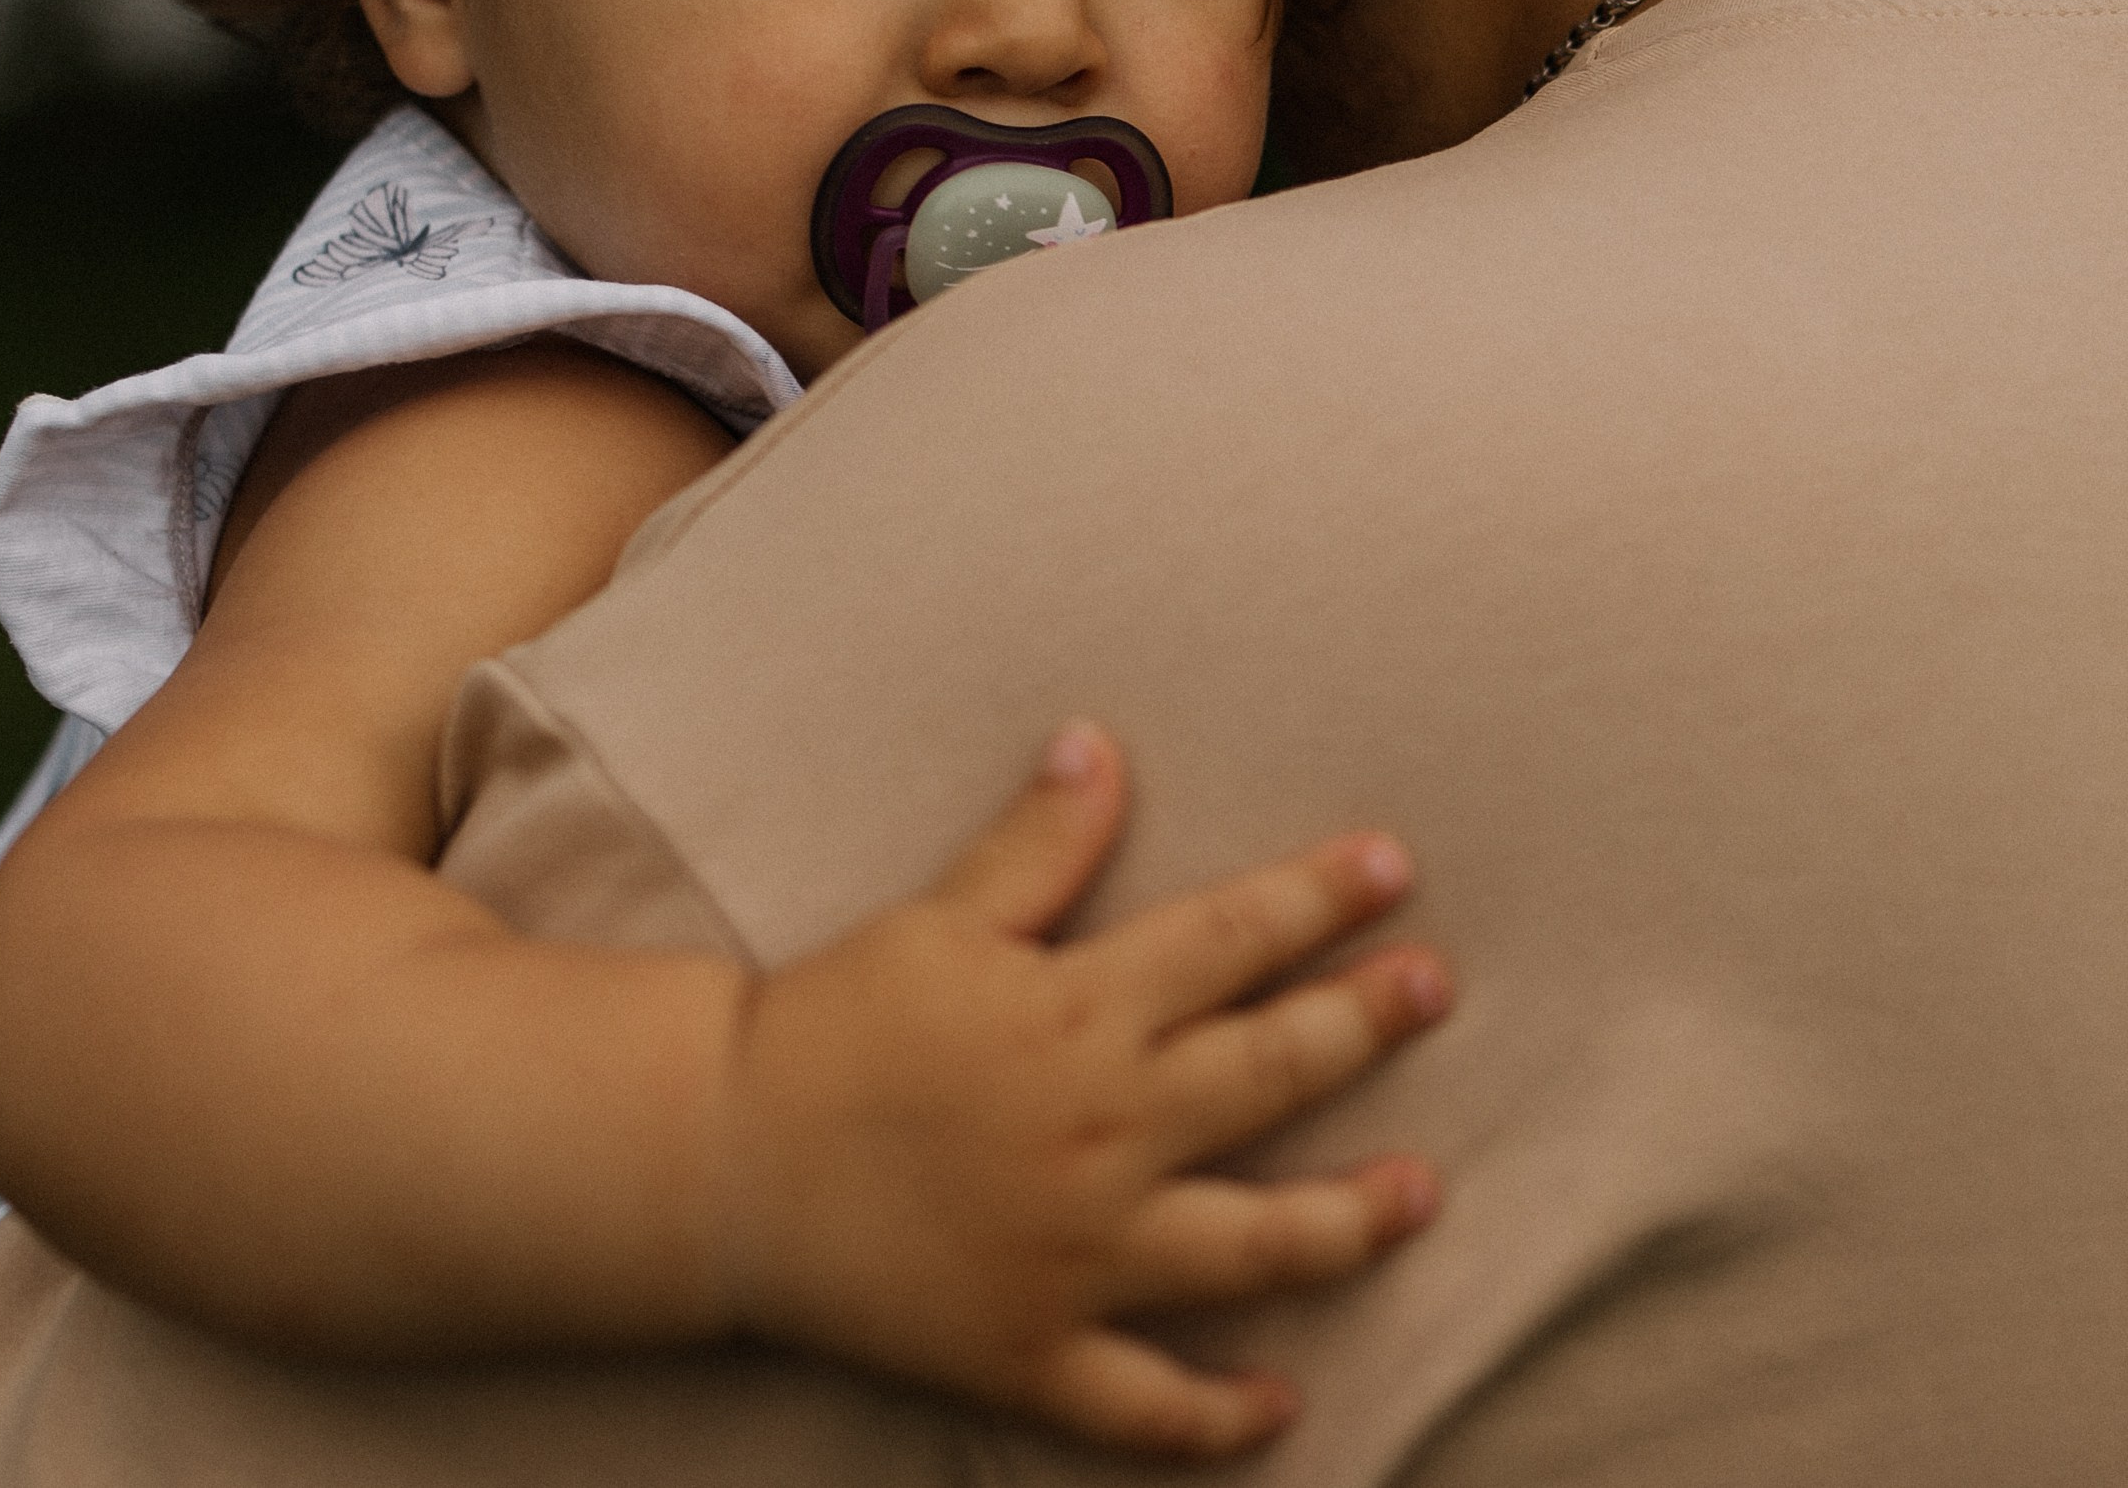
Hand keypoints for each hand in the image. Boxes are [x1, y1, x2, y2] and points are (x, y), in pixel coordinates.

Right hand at [712, 721, 1450, 1459]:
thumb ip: (1038, 843)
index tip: (1396, 865)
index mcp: (1079, 1014)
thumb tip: (1102, 745)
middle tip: (1436, 990)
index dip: (1320, 898)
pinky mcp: (1034, 1352)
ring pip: (1249, 1246)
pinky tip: (1285, 1403)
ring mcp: (1078, 1255)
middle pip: (1268, 1074)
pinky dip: (1218, 1416)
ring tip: (1422, 1193)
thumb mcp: (943, 916)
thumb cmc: (836, 1023)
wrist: (725, 1160)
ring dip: (1347, 1221)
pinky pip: (1146, 1403)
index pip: (1231, 940)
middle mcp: (1102, 1133)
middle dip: (1363, 1025)